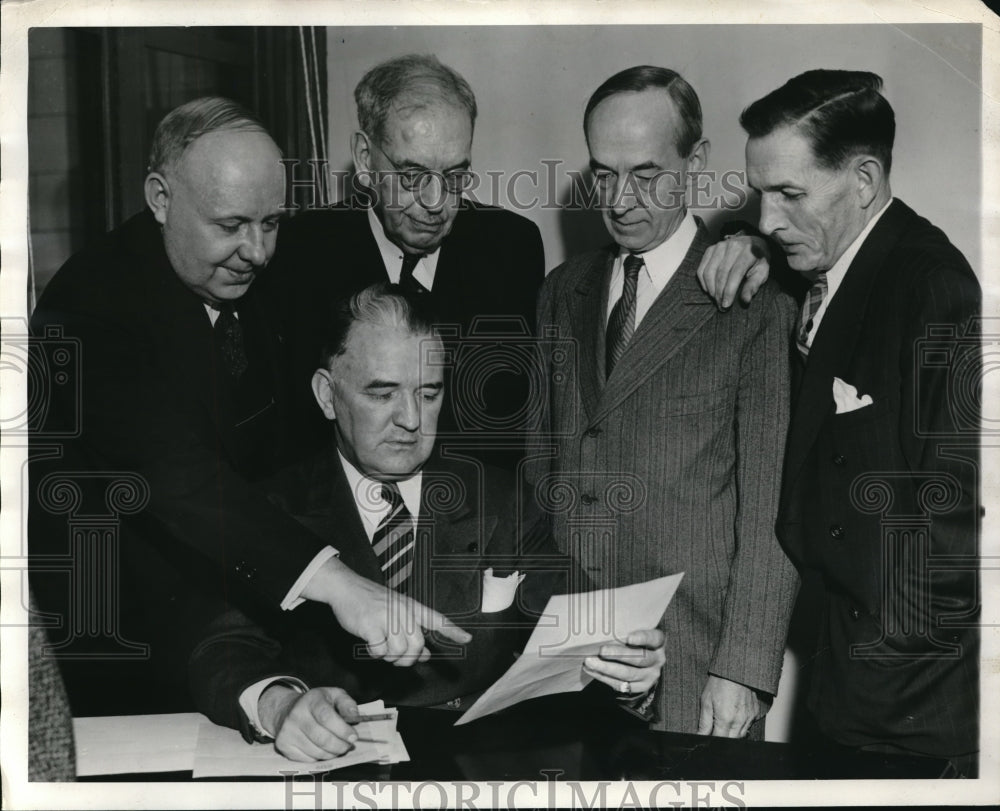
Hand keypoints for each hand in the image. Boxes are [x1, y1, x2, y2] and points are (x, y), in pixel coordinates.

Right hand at [259, 685, 359, 761]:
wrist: (287, 710)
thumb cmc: (316, 703)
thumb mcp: (334, 695)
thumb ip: (347, 704)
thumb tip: (355, 718)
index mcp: (311, 700)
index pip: (326, 717)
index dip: (342, 730)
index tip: (353, 737)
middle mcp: (296, 715)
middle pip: (322, 738)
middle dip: (340, 746)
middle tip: (348, 746)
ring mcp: (287, 731)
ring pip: (316, 752)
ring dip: (332, 753)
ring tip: (338, 747)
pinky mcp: (283, 745)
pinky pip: (307, 759)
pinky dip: (320, 757)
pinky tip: (324, 749)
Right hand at [301, 556, 471, 666]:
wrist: (346, 587)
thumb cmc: (372, 602)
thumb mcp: (396, 612)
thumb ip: (412, 632)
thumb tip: (426, 655)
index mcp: (412, 607)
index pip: (436, 619)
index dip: (452, 631)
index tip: (467, 639)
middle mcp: (403, 611)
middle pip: (417, 645)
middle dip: (408, 659)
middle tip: (397, 659)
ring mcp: (387, 616)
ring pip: (399, 651)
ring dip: (389, 658)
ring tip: (381, 649)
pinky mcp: (370, 624)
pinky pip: (380, 651)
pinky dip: (375, 654)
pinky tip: (370, 646)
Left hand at [583, 628, 665, 695]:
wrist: (644, 665)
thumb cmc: (636, 642)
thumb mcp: (638, 633)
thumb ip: (627, 630)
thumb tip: (603, 626)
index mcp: (659, 643)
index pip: (654, 639)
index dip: (642, 638)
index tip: (628, 638)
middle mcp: (657, 660)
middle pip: (640, 658)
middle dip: (618, 654)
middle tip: (602, 650)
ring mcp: (649, 676)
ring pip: (628, 674)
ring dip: (607, 668)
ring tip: (590, 661)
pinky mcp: (639, 688)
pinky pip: (621, 685)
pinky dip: (603, 677)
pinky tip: (591, 670)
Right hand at [696, 234, 770, 309]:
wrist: (753, 243)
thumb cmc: (758, 261)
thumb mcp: (762, 273)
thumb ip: (753, 286)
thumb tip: (745, 300)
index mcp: (748, 252)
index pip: (736, 273)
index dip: (729, 291)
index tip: (726, 305)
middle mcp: (732, 246)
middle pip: (721, 273)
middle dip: (719, 293)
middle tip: (720, 306)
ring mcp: (720, 246)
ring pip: (709, 271)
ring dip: (710, 288)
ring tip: (715, 299)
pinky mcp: (711, 249)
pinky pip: (702, 268)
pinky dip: (703, 281)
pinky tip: (708, 290)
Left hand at [696, 674, 768, 737]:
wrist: (735, 670)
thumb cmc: (719, 683)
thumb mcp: (706, 701)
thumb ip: (704, 723)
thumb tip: (701, 736)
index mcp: (725, 719)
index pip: (719, 741)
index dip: (712, 741)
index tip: (708, 737)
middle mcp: (739, 721)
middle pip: (731, 741)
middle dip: (722, 738)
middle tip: (715, 729)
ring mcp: (749, 717)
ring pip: (741, 736)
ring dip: (732, 734)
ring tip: (724, 721)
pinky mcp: (755, 713)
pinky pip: (748, 726)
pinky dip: (741, 726)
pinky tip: (734, 716)